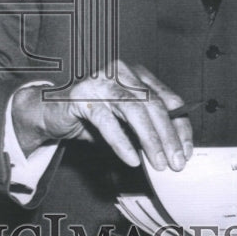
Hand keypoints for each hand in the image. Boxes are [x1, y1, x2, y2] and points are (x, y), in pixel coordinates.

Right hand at [11, 61, 191, 170]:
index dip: (180, 126)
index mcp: (136, 74)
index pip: (168, 99)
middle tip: (176, 162)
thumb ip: (147, 128)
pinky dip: (121, 143)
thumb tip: (175, 150)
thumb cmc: (92, 116)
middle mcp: (120, 72)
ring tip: (158, 163)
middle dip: (168, 135)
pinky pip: (107, 121)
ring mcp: (101, 81)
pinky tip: (131, 159)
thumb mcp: (125, 122)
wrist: (51, 113)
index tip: (185, 151)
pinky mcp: (82, 95)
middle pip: (154, 103)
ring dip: (150, 139)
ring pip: (134, 109)